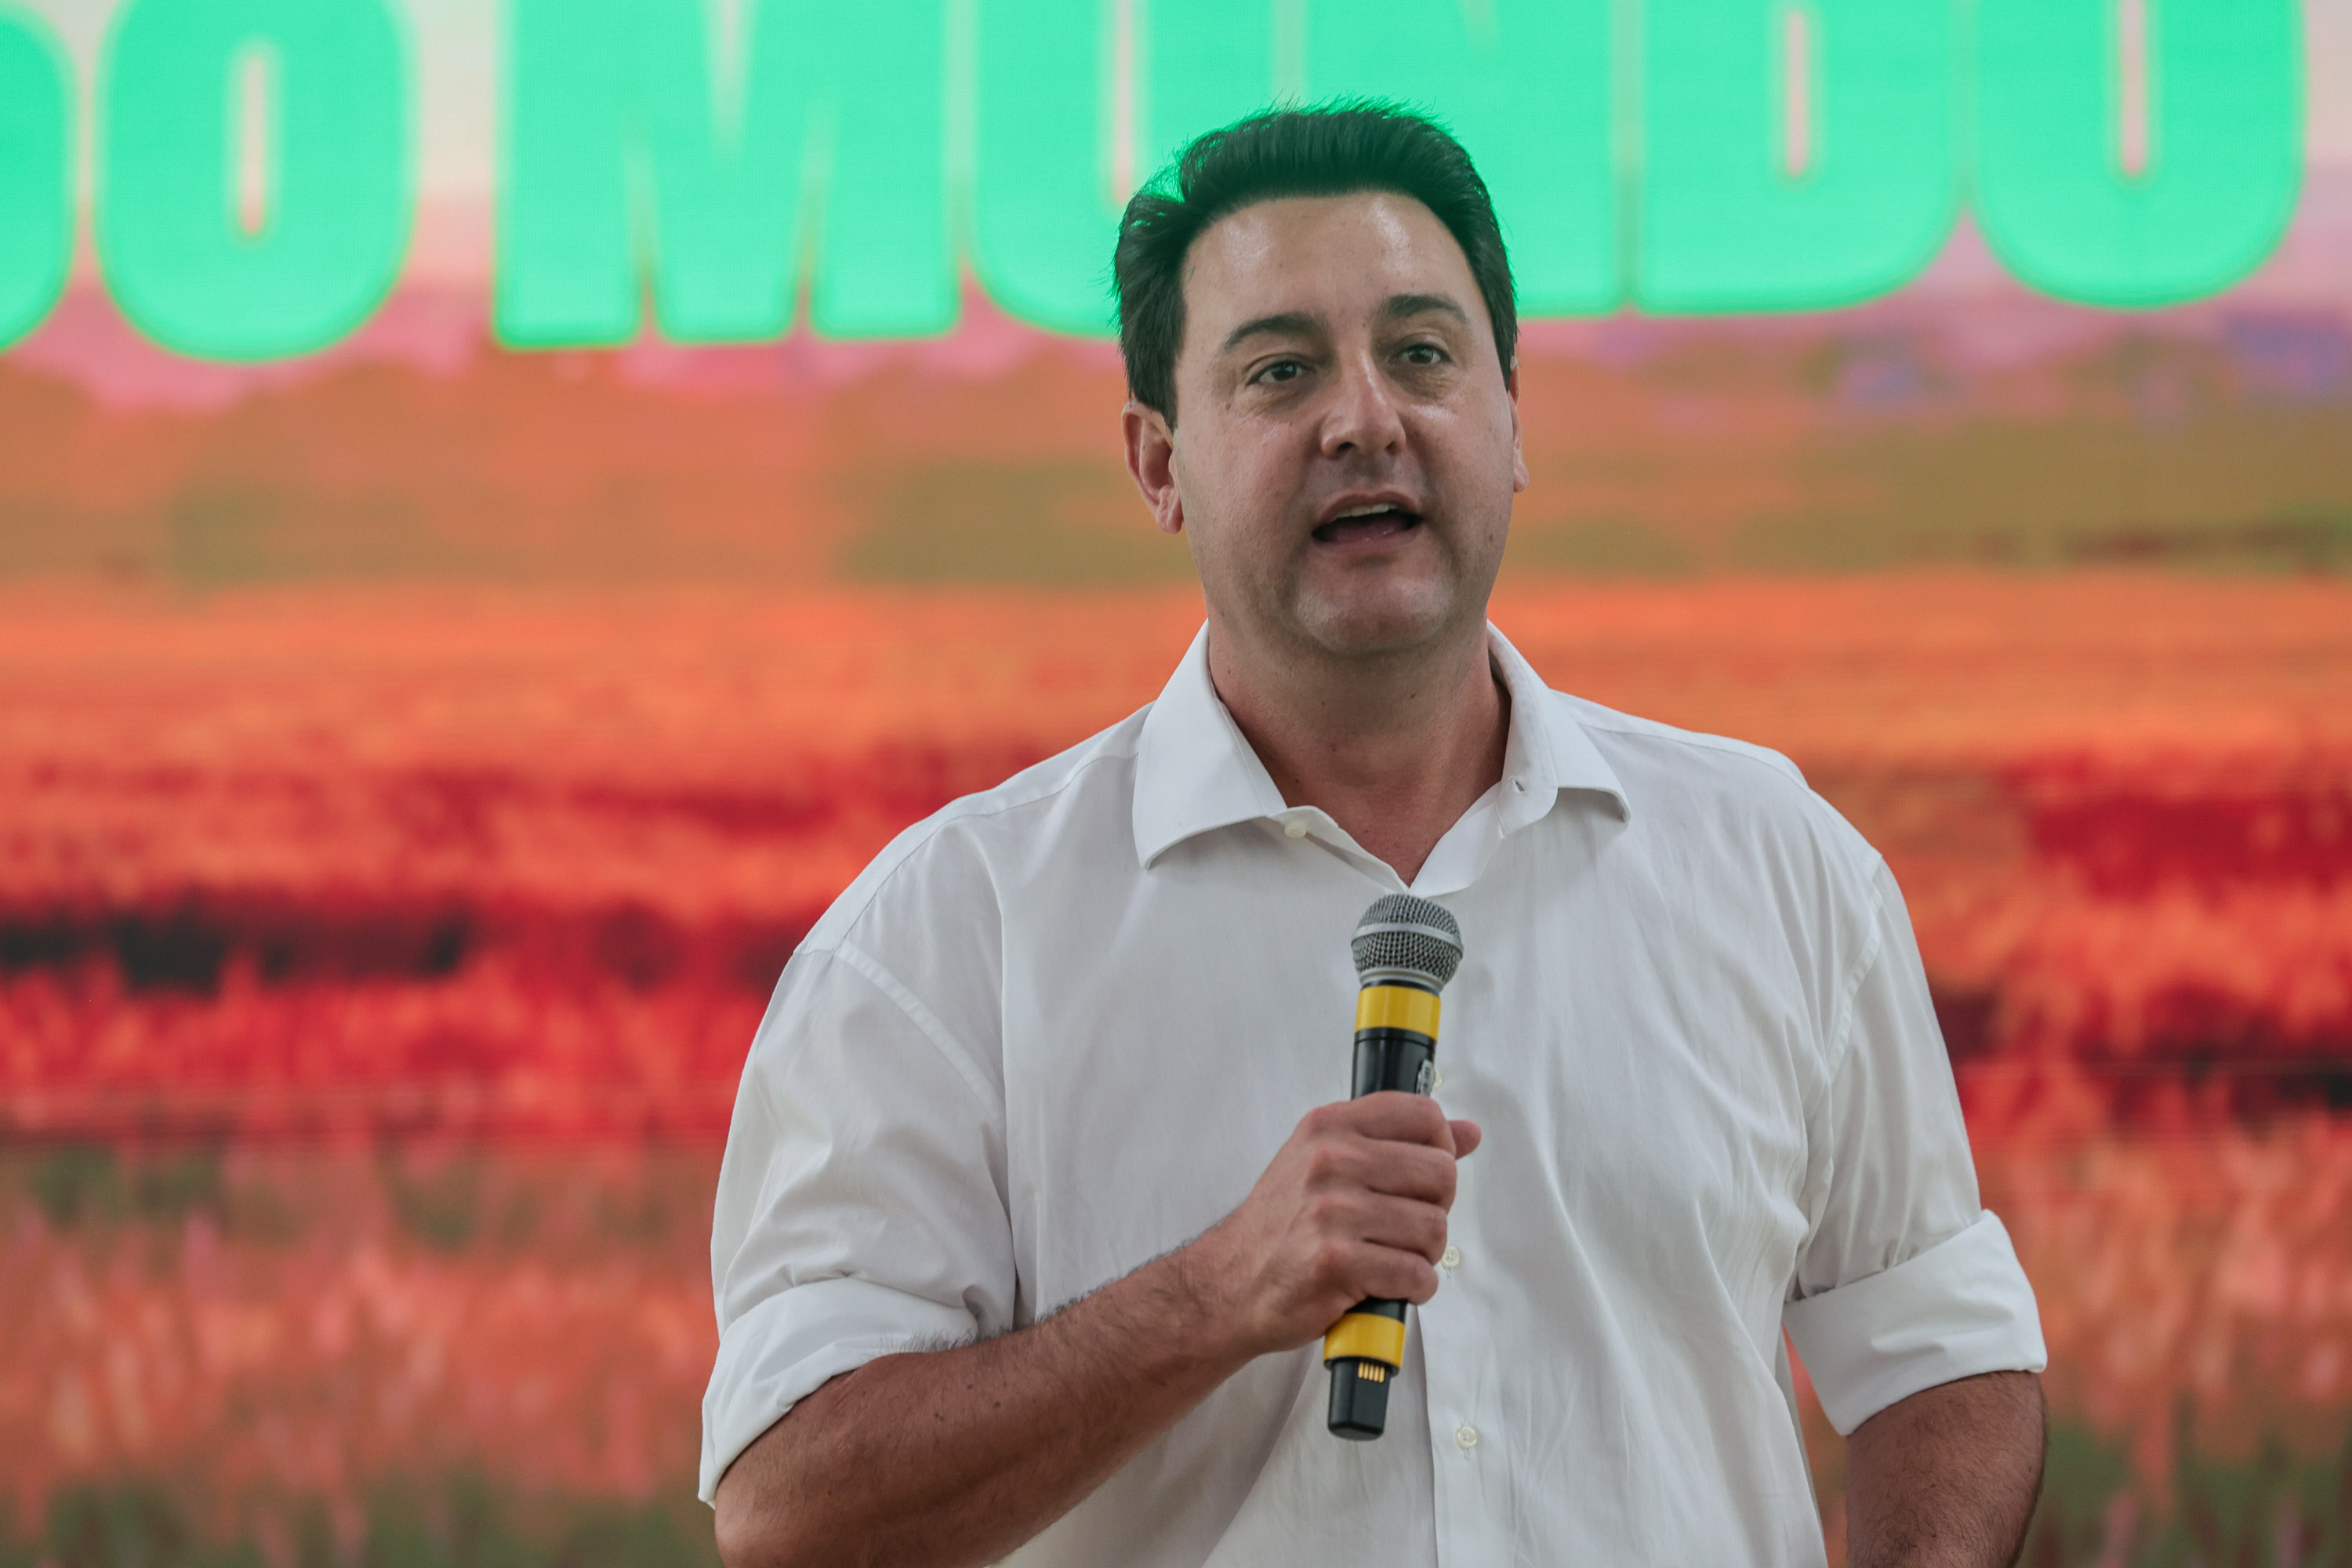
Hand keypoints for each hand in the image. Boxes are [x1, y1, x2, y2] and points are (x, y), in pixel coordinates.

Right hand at [1180, 1092, 1481, 1359]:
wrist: (1231, 1282)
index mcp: (1330, 1126)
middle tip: (1405, 1225)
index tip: (1424, 1175)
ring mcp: (1332, 1211)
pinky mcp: (1337, 1262)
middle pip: (1440, 1174)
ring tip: (1392, 1256)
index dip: (1441, 1149)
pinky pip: (1416, 1274)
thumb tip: (1467, 1132)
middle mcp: (1330, 1161)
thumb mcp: (1327, 1161)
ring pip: (1434, 1229)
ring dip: (1424, 1254)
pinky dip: (1414, 1288)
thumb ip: (1396, 1142)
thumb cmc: (1283, 1224)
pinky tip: (1388, 1284)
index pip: (1424, 1115)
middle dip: (1435, 1207)